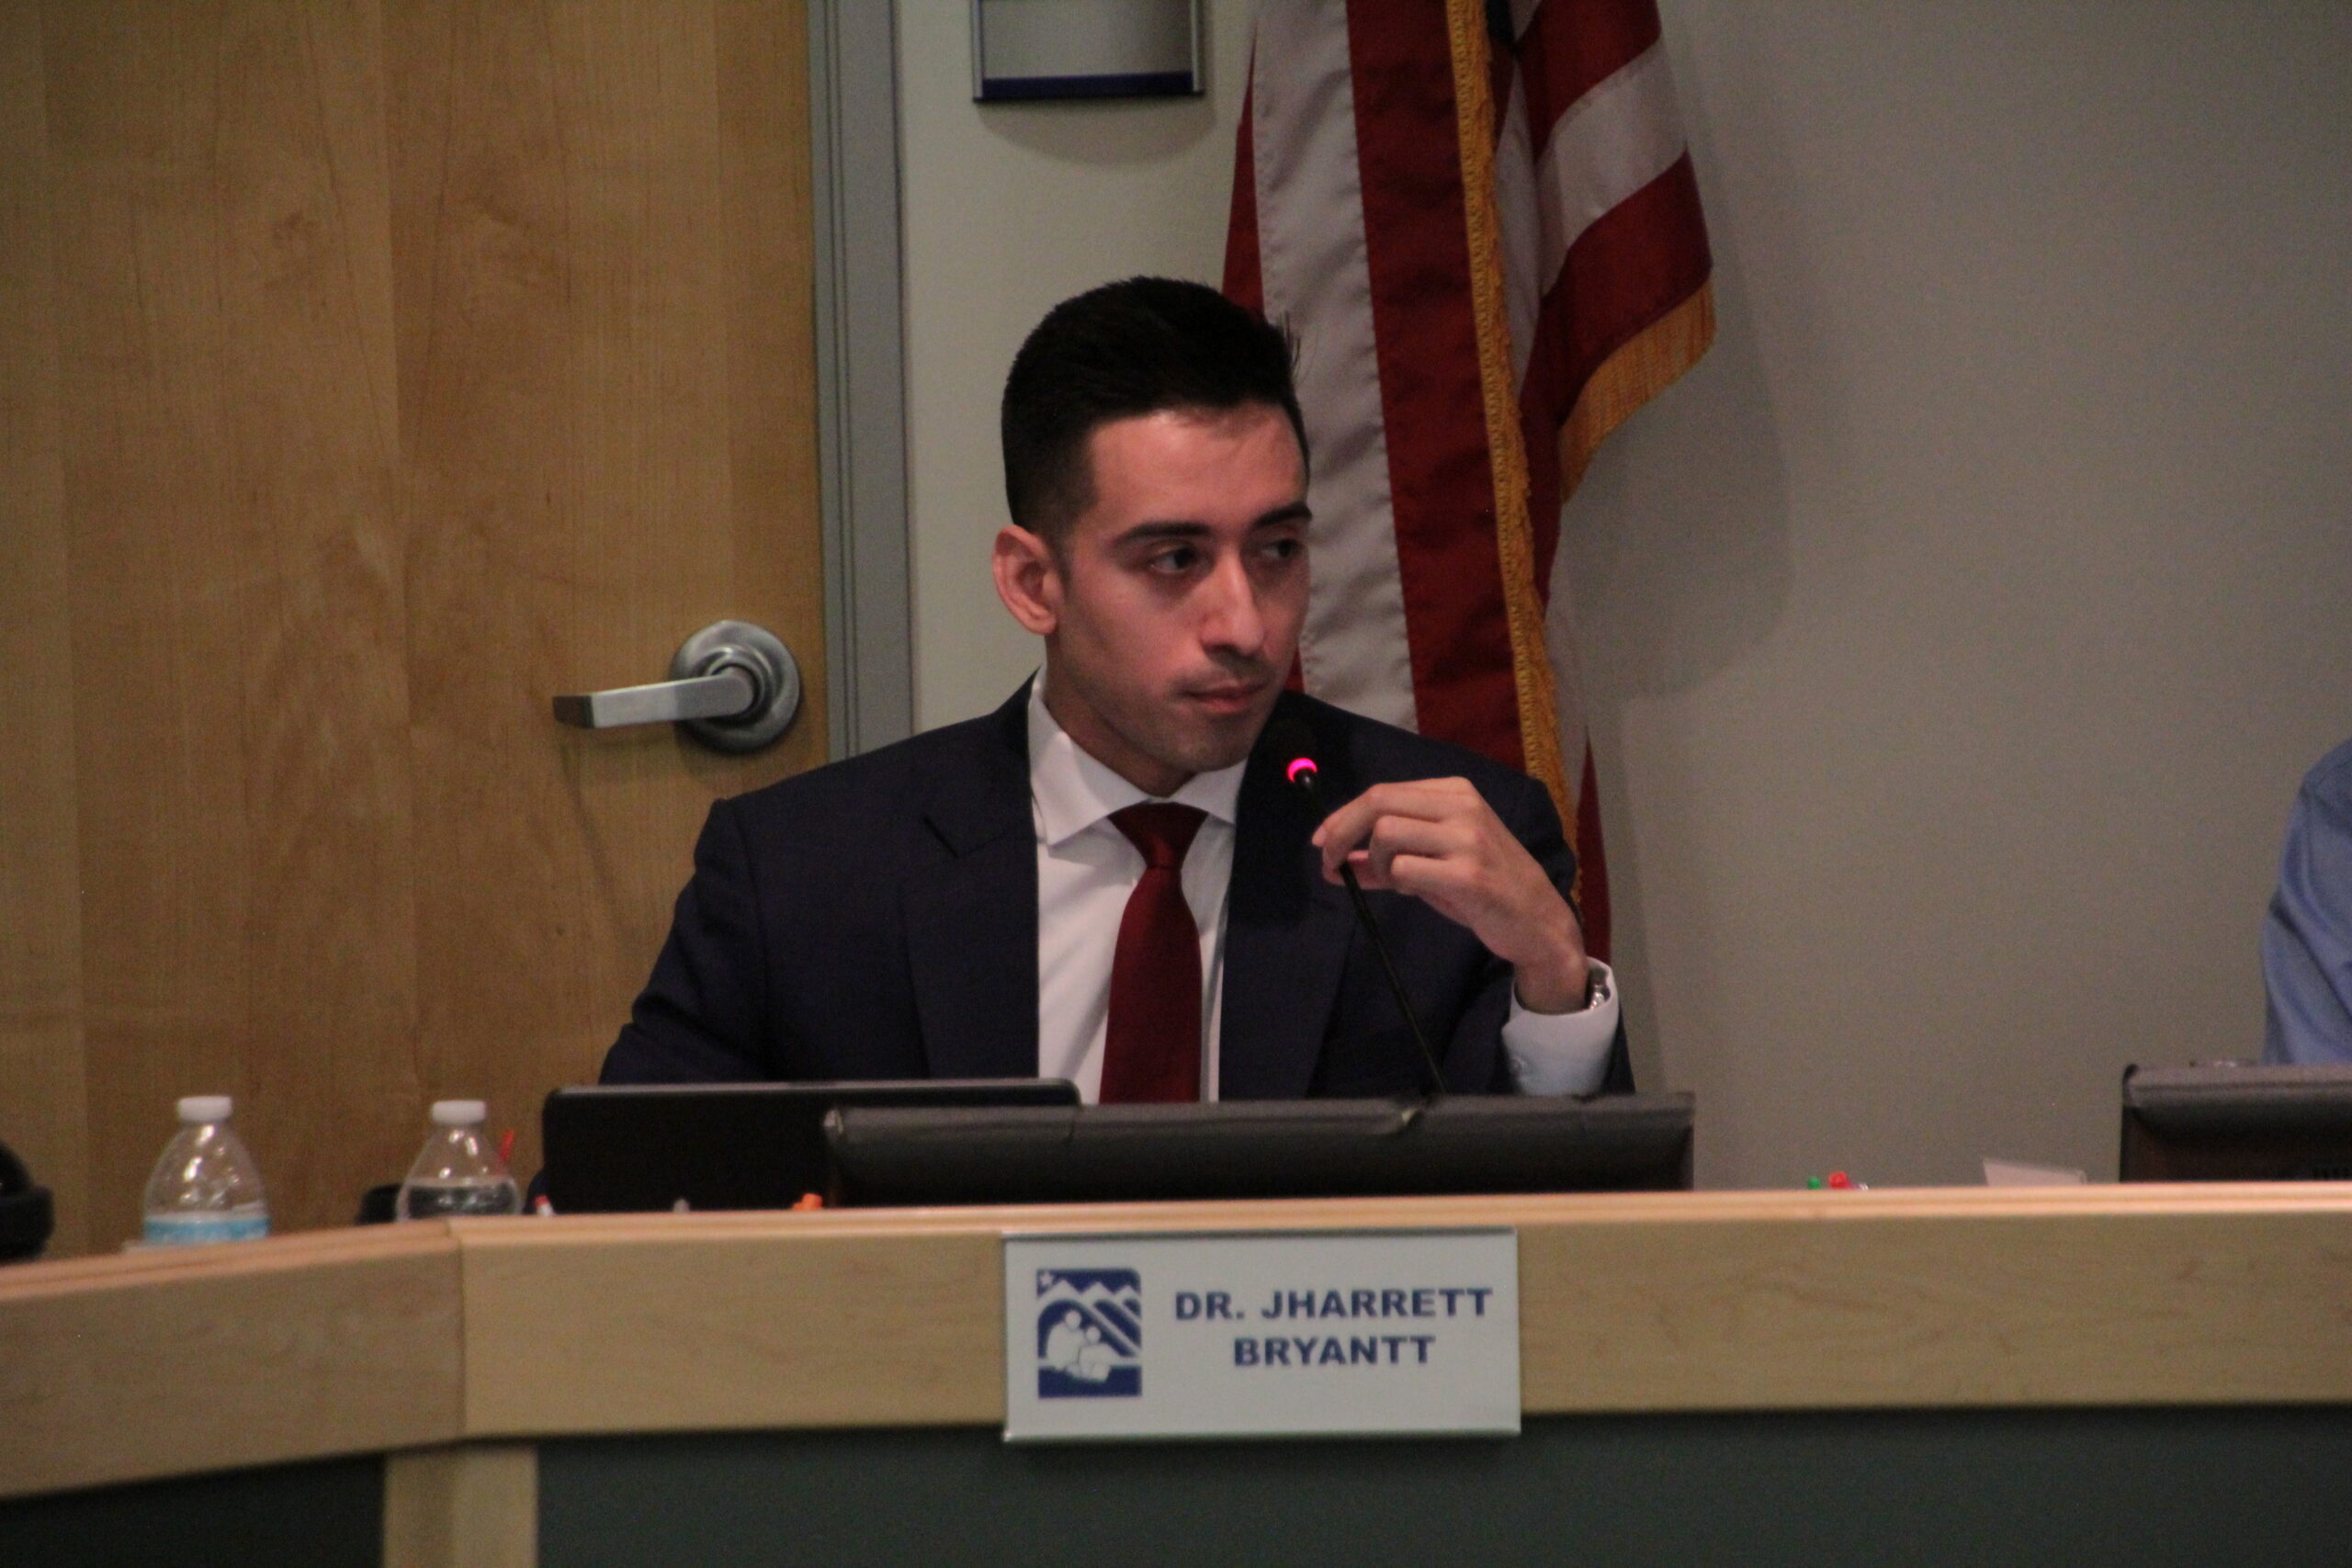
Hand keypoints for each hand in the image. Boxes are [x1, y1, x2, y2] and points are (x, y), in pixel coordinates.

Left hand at [1311, 778, 1591, 1012]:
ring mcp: (1468, 838)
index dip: (1343, 816)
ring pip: (1387, 834)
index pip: (1382, 792)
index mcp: (1455, 792)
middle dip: (1342, 833)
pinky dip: (1396, 883)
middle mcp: (1463, 806)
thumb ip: (1386, 859)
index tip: (1322, 842)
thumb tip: (1335, 864)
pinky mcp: (1469, 874)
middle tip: (1330, 864)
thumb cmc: (1483, 889)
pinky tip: (1414, 892)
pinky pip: (1405, 870)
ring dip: (1376, 864)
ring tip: (1396, 882)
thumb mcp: (1435, 862)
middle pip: (1378, 803)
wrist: (1537, 921)